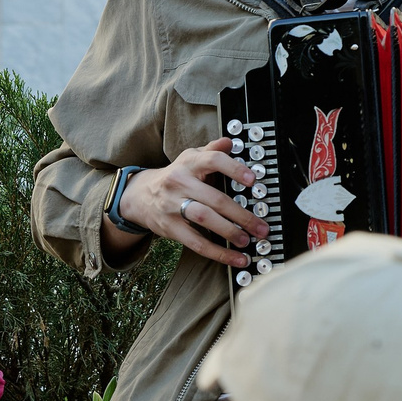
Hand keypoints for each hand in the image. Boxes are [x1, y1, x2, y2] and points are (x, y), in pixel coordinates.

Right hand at [112, 140, 268, 266]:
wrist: (141, 196)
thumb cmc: (174, 177)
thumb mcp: (190, 158)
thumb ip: (211, 151)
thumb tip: (230, 142)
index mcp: (188, 163)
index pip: (212, 161)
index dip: (234, 169)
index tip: (252, 180)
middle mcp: (179, 182)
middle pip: (213, 198)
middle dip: (241, 214)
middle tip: (260, 226)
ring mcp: (173, 206)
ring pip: (204, 219)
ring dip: (229, 232)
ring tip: (247, 241)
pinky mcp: (170, 227)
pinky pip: (196, 243)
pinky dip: (218, 253)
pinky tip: (235, 258)